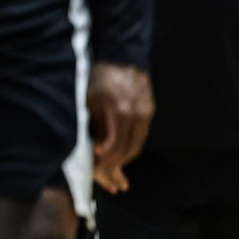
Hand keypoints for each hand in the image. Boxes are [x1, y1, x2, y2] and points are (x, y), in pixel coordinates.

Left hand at [87, 62, 152, 193]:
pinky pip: (140, 136)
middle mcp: (137, 116)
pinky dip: (130, 147)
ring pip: (136, 146)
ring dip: (124, 160)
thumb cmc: (98, 78)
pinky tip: (121, 152)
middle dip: (116, 168)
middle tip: (108, 181)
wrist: (123, 57)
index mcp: (119, 112)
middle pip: (128, 151)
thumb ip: (93, 126)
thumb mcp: (88, 101)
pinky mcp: (150, 112)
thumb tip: (96, 151)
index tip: (96, 170)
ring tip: (115, 172)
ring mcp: (146, 114)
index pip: (114, 148)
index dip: (105, 163)